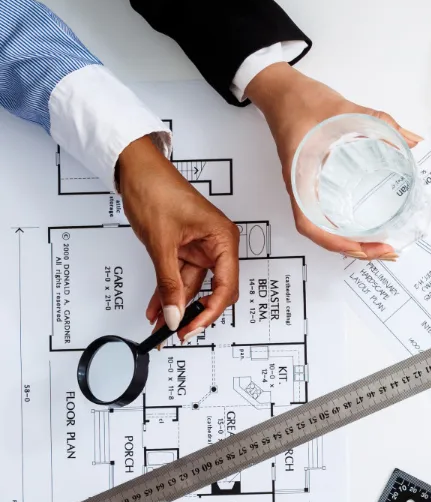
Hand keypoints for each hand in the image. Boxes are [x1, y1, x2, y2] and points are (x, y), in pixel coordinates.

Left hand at [116, 137, 239, 338]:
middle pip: (212, 290)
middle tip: (177, 333)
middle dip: (193, 313)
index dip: (209, 312)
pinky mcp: (184, 248)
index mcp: (223, 239)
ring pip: (192, 287)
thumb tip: (174, 314)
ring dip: (175, 305)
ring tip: (159, 325)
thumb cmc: (156, 189)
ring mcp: (200, 248)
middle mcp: (217, 245)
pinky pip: (178, 277)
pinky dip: (167, 292)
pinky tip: (157, 308)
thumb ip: (169, 283)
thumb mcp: (162, 243)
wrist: (135, 169)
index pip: (225, 287)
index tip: (189, 327)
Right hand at [244, 63, 422, 260]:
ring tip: (380, 247)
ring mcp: (304, 186)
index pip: (310, 224)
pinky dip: (344, 227)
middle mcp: (300, 187)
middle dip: (354, 248)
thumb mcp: (345, 109)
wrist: (279, 89)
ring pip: (323, 227)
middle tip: (388, 251)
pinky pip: (325, 212)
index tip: (366, 247)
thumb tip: (412, 139)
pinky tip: (364, 228)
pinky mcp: (310, 181)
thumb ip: (381, 123)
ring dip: (350, 242)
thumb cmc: (301, 100)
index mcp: (300, 176)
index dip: (337, 243)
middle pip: (322, 233)